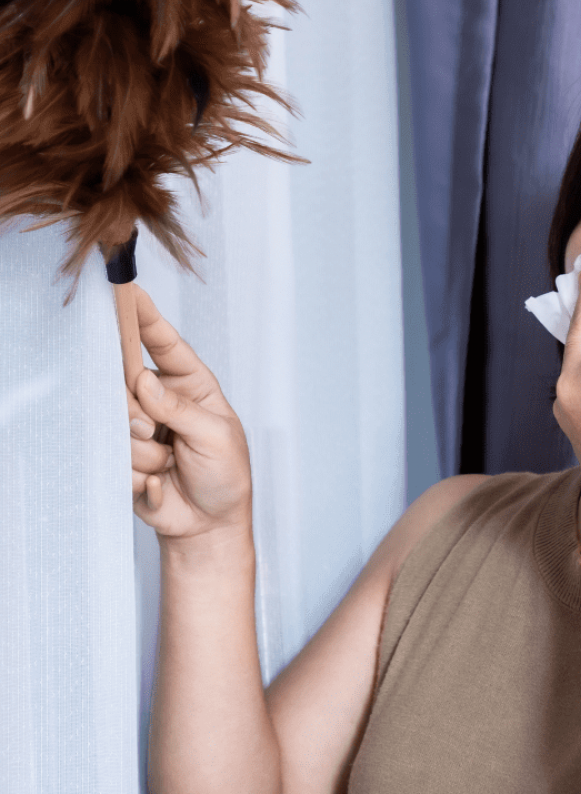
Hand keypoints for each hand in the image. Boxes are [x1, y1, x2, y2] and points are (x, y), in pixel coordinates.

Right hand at [127, 284, 252, 541]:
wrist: (210, 524)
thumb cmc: (225, 475)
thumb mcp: (216, 437)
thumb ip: (180, 410)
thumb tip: (144, 382)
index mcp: (191, 386)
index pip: (164, 345)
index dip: (146, 318)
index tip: (128, 293)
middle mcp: (161, 402)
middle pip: (128, 386)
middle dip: (140, 414)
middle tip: (156, 433)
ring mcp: (139, 429)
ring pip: (120, 427)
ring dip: (147, 454)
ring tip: (170, 465)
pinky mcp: (124, 458)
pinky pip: (117, 460)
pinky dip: (142, 477)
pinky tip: (161, 485)